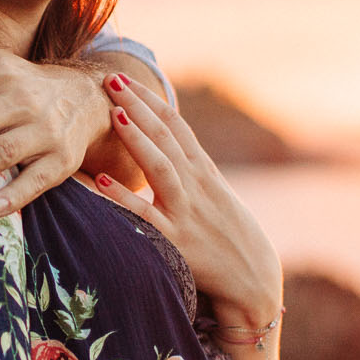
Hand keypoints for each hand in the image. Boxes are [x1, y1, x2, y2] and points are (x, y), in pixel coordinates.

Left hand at [93, 75, 282, 324]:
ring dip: (138, 140)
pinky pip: (146, 219)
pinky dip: (124, 200)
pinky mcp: (177, 243)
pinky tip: (104, 182)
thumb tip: (159, 147)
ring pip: (161, 168)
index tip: (125, 78)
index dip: (150, 100)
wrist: (254, 281)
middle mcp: (196, 186)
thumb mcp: (213, 195)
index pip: (175, 125)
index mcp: (203, 171)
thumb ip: (187, 170)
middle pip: (166, 137)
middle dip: (138, 106)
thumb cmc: (229, 236)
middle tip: (110, 79)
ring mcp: (187, 212)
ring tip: (114, 114)